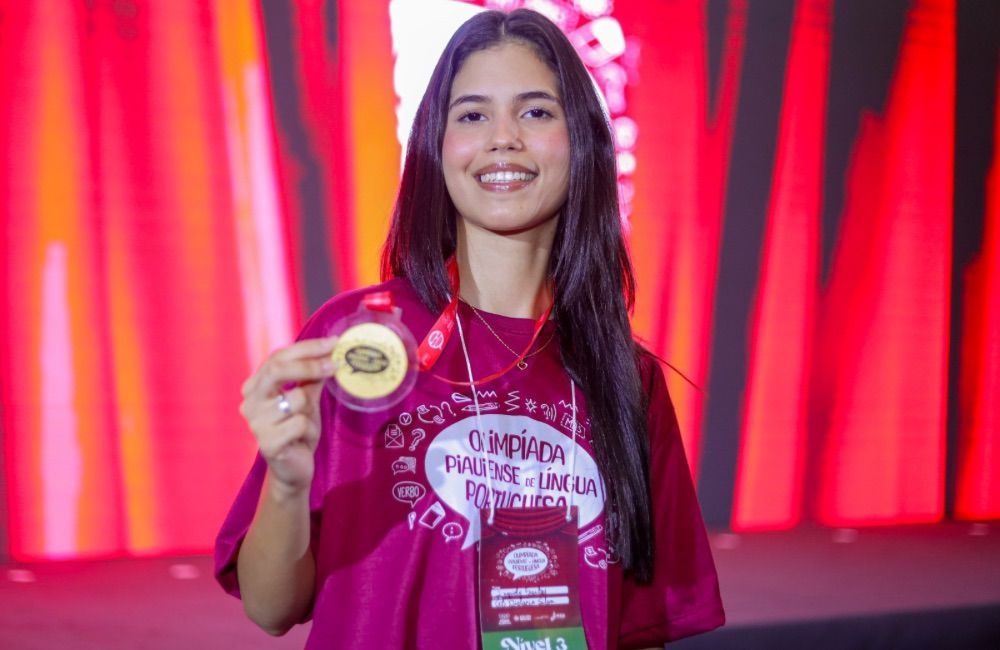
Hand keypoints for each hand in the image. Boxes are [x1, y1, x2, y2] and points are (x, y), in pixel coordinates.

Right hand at [239, 337, 337, 495]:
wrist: (293, 469)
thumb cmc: (298, 430)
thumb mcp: (307, 399)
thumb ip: (312, 377)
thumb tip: (329, 351)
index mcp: (256, 386)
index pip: (278, 357)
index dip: (307, 348)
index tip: (333, 343)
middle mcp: (250, 402)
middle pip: (277, 370)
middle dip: (309, 365)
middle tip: (335, 364)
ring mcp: (256, 423)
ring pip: (296, 399)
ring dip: (311, 410)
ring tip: (307, 423)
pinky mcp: (267, 443)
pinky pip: (300, 423)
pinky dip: (310, 429)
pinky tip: (303, 439)